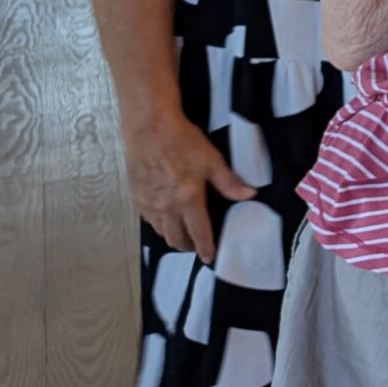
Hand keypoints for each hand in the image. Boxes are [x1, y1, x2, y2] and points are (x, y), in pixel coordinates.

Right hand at [121, 109, 255, 260]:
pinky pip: (149, 221)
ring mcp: (149, 204)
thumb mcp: (211, 160)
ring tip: (183, 236)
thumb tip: (250, 195)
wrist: (148, 129)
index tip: (210, 257)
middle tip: (197, 247)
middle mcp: (166, 207)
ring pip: (161, 232)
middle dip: (188, 246)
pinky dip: (160, 225)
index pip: (198, 232)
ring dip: (173, 237)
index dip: (205, 248)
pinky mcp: (137, 198)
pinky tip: (166, 219)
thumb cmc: (182, 141)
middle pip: (177, 239)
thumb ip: (230, 182)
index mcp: (188, 199)